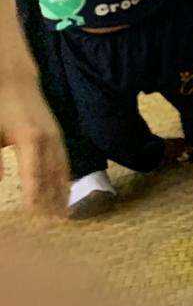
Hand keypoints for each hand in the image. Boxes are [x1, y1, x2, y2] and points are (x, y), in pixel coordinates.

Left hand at [0, 73, 68, 217]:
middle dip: (53, 200)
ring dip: (63, 192)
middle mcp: (48, 139)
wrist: (14, 80)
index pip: (34, 175)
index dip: (35, 197)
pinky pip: (64, 161)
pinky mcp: (57, 134)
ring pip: (62, 169)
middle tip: (53, 225)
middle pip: (53, 175)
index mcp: (30, 140)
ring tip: (63, 214)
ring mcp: (56, 136)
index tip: (35, 217)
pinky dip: (66, 178)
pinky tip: (64, 190)